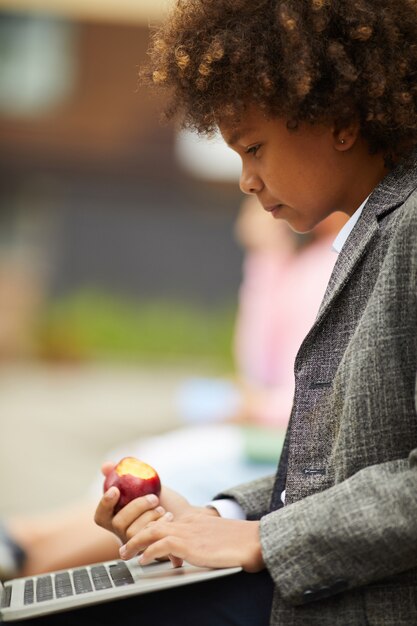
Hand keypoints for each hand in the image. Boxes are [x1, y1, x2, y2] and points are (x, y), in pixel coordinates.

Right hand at [94, 463, 194, 544]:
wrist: (186, 516)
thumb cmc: (163, 500)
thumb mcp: (146, 484)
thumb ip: (125, 474)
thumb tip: (106, 466)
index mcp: (118, 518)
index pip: (101, 516)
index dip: (105, 503)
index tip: (115, 490)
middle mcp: (123, 534)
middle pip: (118, 523)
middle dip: (136, 507)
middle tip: (154, 498)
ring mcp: (135, 545)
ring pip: (131, 533)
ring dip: (148, 516)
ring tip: (161, 508)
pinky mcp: (150, 551)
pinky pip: (147, 541)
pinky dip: (159, 524)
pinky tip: (168, 516)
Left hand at [119, 510, 264, 572]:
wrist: (253, 540)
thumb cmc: (239, 542)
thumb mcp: (216, 538)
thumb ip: (202, 541)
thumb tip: (196, 552)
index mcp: (194, 520)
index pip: (164, 521)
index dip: (150, 530)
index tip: (141, 539)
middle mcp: (188, 522)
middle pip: (153, 524)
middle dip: (136, 535)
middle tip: (125, 548)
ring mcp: (188, 532)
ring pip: (152, 532)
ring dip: (136, 543)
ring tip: (126, 554)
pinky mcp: (190, 545)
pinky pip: (161, 546)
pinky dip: (149, 552)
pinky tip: (143, 560)